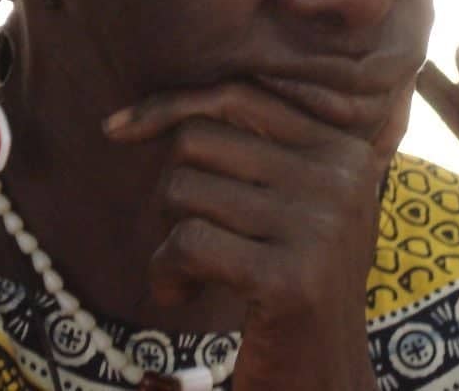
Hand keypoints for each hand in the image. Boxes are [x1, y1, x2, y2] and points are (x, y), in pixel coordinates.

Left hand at [104, 78, 411, 390]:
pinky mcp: (289, 278)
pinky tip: (181, 297)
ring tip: (194, 273)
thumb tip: (127, 119)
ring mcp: (320, 227)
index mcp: (342, 148)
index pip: (237, 96)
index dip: (169, 106)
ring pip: (183, 189)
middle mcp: (340, 176)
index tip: (116, 131)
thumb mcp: (292, 202)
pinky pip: (186, 244)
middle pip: (199, 140)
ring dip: (167, 238)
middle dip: (172, 191)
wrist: (326, 380)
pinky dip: (164, 274)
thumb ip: (246, 147)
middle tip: (190, 238)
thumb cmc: (292, 284)